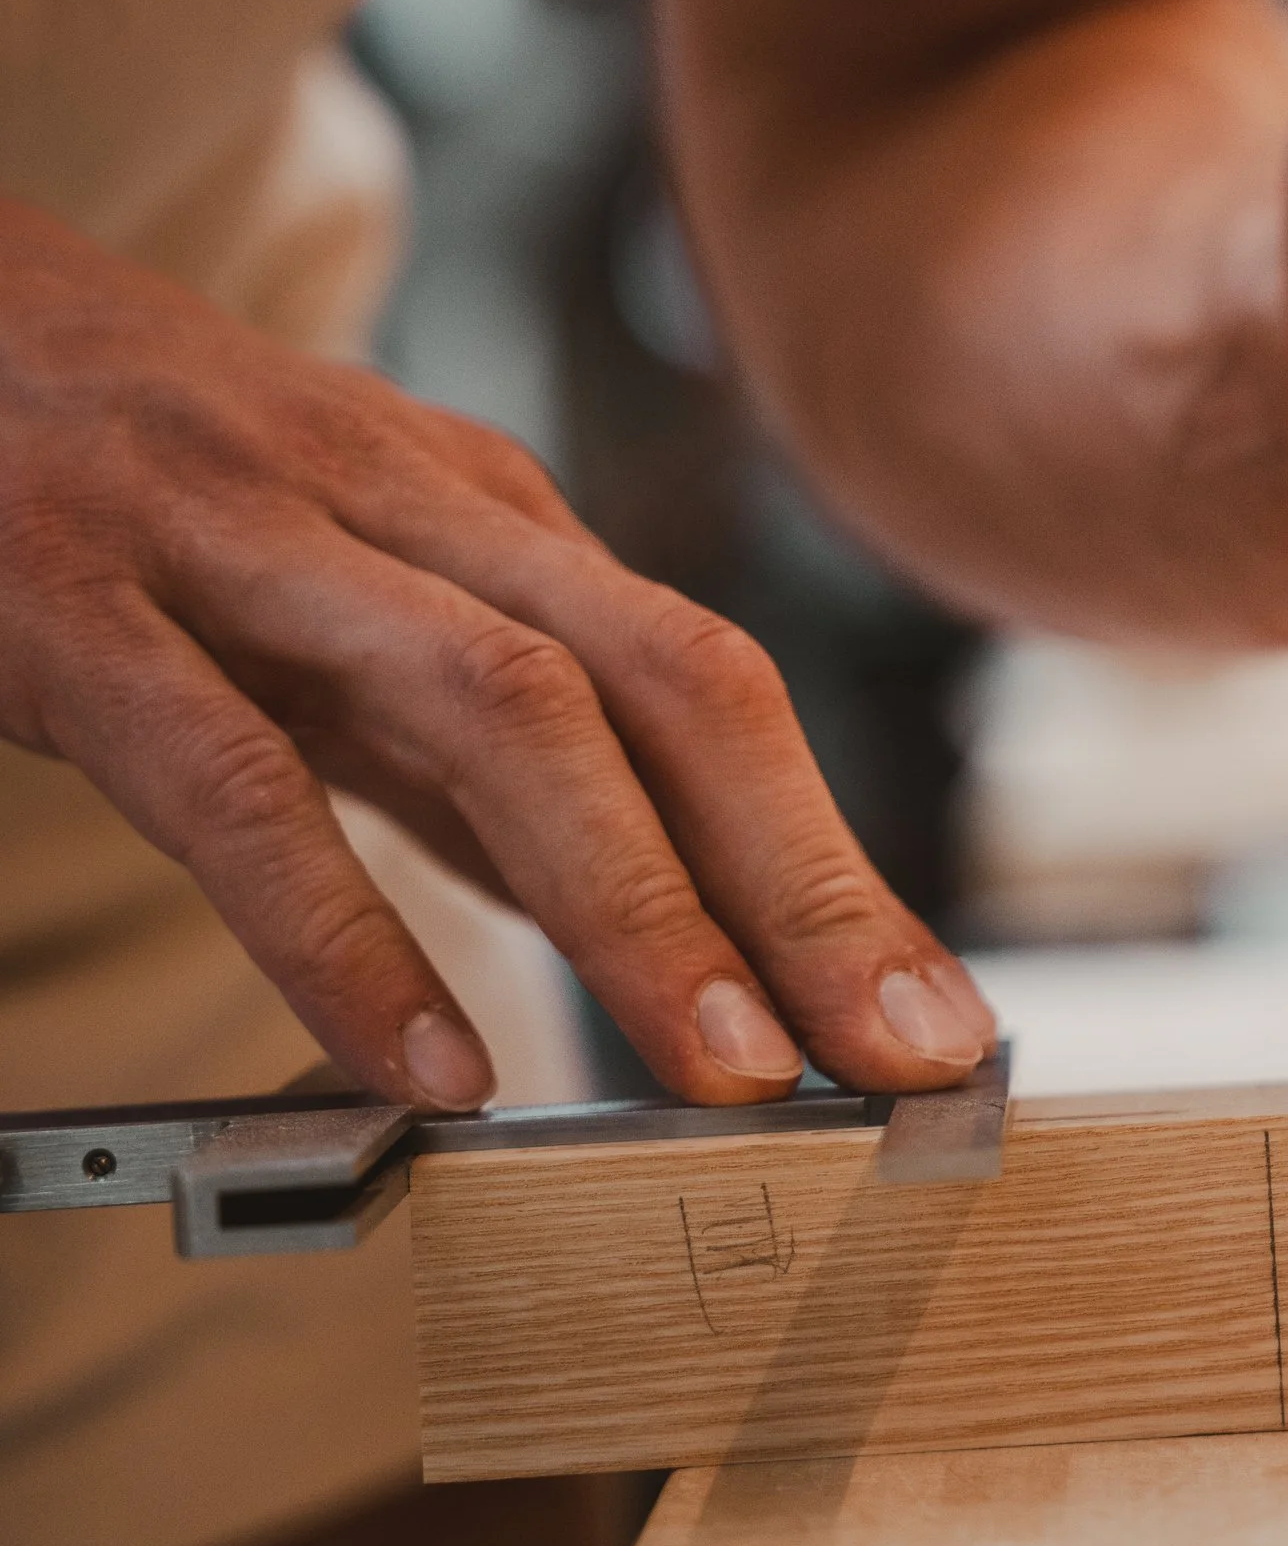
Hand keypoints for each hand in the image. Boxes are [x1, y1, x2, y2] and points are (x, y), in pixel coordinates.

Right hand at [0, 203, 992, 1107]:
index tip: (943, 1024)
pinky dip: (340, 925)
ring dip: (635, 897)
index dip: (840, 865)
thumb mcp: (340, 591)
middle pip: (672, 684)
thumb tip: (644, 923)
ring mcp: (244, 538)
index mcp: (488, 515)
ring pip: (500, 708)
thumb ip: (469, 754)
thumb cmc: (137, 477)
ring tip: (724, 1069)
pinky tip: (426, 1058)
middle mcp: (405, 505)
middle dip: (807, 881)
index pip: (714, 695)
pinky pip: (232, 776)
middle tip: (907, 1059)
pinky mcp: (72, 602)